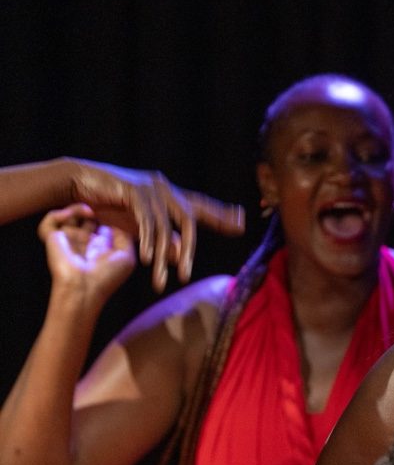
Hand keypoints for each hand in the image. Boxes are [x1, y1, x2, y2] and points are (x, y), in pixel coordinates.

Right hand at [38, 204, 137, 307]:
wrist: (82, 288)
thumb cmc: (106, 277)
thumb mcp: (126, 257)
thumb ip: (124, 238)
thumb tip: (113, 225)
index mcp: (99, 247)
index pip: (100, 226)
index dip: (108, 217)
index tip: (116, 210)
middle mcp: (83, 242)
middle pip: (85, 218)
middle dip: (93, 210)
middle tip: (100, 208)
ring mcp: (68, 240)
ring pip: (68, 215)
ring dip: (77, 209)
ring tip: (89, 211)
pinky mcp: (53, 238)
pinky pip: (50, 220)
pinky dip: (59, 214)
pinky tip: (72, 215)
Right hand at [68, 159, 244, 290]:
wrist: (79, 183)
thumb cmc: (109, 204)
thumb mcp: (138, 225)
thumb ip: (161, 239)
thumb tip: (180, 256)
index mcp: (170, 194)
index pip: (201, 205)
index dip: (221, 214)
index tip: (242, 222)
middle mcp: (165, 188)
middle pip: (189, 219)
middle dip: (189, 250)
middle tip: (186, 276)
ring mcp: (150, 188)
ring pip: (164, 227)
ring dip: (161, 256)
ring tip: (159, 281)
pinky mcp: (133, 191)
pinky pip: (145, 221)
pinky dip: (146, 241)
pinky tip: (145, 259)